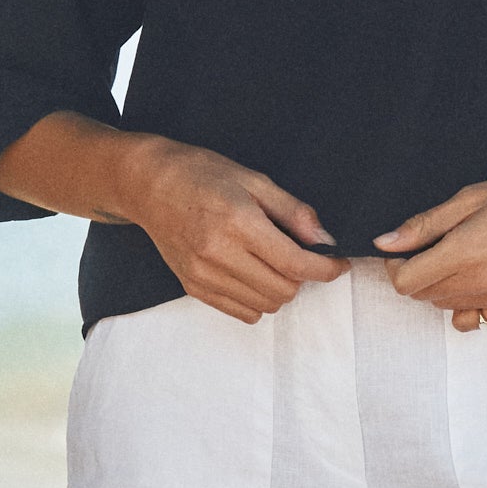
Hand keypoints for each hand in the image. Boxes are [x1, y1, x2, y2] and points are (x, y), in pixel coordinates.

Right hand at [133, 143, 348, 322]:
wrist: (148, 185)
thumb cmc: (202, 175)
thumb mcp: (254, 180)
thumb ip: (293, 212)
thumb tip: (324, 241)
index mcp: (238, 222)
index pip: (295, 264)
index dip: (326, 269)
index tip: (338, 264)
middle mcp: (218, 254)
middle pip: (284, 290)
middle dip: (302, 277)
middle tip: (298, 255)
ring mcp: (203, 275)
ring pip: (265, 306)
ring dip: (280, 289)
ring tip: (271, 262)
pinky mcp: (193, 287)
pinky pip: (242, 312)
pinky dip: (257, 300)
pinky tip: (253, 274)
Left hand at [373, 155, 486, 330]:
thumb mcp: (470, 198)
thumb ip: (424, 225)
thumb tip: (384, 243)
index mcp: (466, 252)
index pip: (406, 282)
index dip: (396, 266)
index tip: (404, 251)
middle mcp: (483, 282)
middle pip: (424, 297)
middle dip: (419, 274)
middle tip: (437, 247)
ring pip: (448, 308)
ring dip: (444, 288)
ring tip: (465, 257)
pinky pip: (478, 319)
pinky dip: (471, 304)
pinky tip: (484, 277)